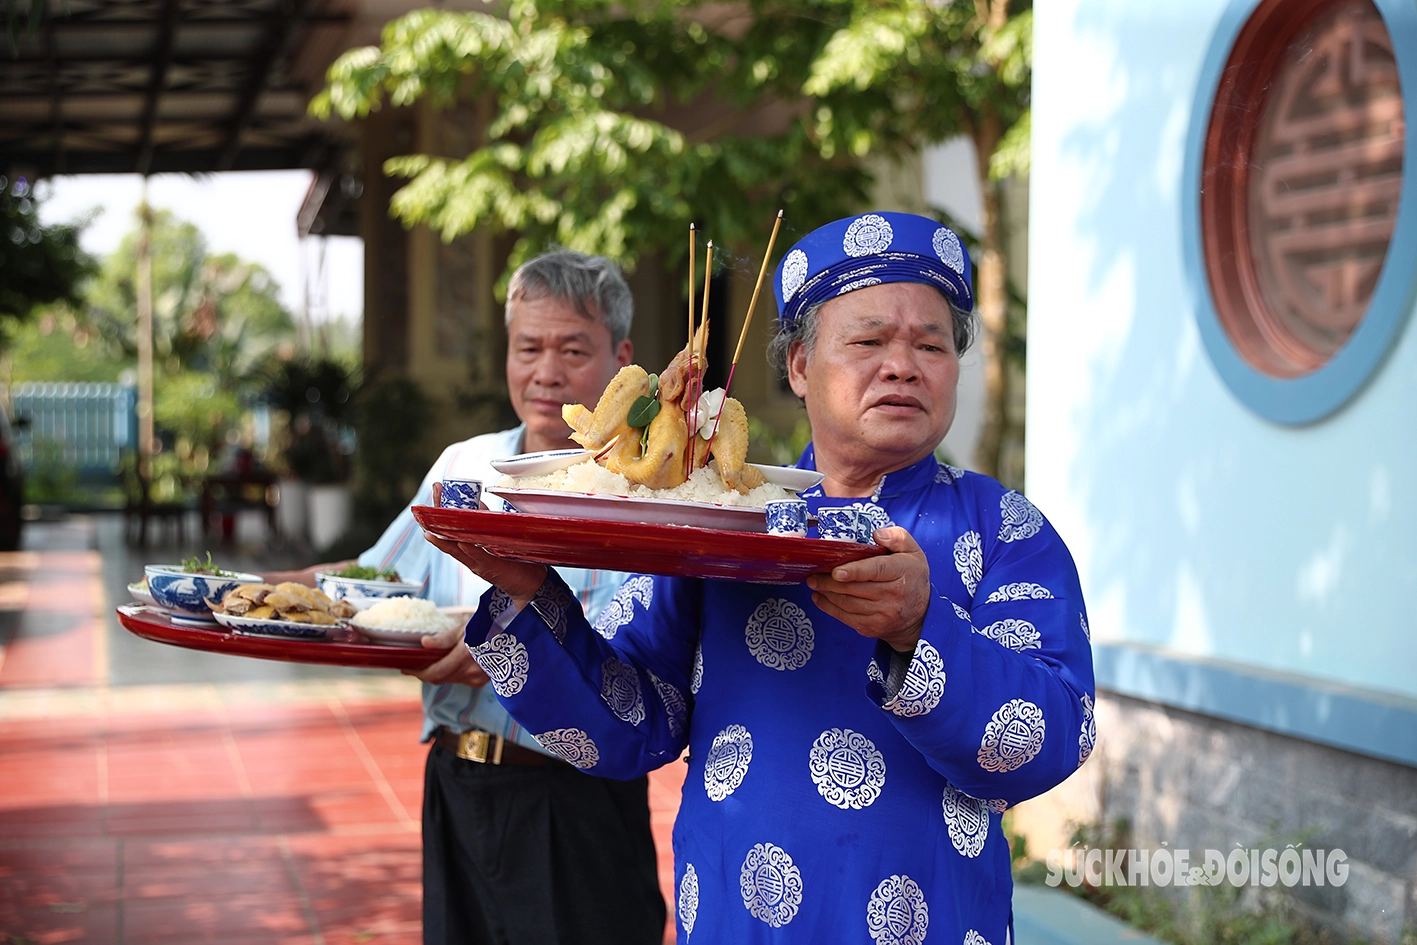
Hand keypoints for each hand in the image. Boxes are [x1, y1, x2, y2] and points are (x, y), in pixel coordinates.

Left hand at [403, 623, 489, 685]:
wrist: (511, 635)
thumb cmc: (488, 626)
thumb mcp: (465, 627)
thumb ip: (444, 638)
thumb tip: (424, 643)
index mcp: (466, 656)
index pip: (436, 673)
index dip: (418, 672)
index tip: (405, 667)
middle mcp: (472, 672)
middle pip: (440, 679)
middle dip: (424, 673)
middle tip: (412, 665)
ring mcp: (478, 678)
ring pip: (449, 680)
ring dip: (437, 674)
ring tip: (427, 663)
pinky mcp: (481, 681)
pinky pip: (459, 680)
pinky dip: (450, 673)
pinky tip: (447, 664)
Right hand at [426, 481, 547, 602]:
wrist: (530, 584)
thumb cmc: (514, 560)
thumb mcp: (495, 536)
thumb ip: (483, 522)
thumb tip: (476, 502)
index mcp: (468, 544)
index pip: (449, 524)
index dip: (440, 508)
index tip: (437, 488)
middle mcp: (468, 554)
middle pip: (446, 535)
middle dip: (436, 517)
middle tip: (432, 497)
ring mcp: (477, 562)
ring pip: (455, 549)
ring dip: (443, 536)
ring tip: (430, 525)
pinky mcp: (490, 569)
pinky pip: (478, 558)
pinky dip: (469, 551)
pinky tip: (461, 542)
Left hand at [806, 526, 929, 652]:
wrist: (920, 616)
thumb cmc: (911, 577)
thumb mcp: (913, 552)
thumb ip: (897, 537)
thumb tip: (877, 535)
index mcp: (902, 571)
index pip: (876, 570)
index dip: (855, 571)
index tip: (836, 571)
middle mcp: (893, 595)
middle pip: (855, 588)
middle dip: (830, 581)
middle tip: (813, 573)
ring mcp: (882, 614)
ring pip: (847, 603)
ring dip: (826, 592)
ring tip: (814, 582)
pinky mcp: (872, 627)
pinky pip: (845, 617)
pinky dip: (829, 607)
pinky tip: (820, 597)